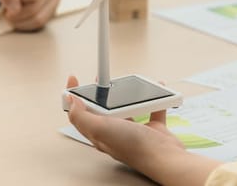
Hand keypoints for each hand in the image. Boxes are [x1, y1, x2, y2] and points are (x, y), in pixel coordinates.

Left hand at [0, 0, 60, 30]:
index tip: (9, 0)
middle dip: (18, 13)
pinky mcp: (53, 11)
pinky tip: (19, 20)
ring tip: (12, 17)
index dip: (18, 0)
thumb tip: (14, 9)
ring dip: (21, 21)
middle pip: (35, 7)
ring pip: (39, 18)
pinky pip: (40, 23)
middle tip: (7, 13)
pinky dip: (26, 25)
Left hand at [65, 76, 219, 185]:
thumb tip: (71, 101)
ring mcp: (133, 130)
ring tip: (126, 83)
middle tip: (99, 79)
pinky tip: (155, 90)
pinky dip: (154, 99)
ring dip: (127, 95)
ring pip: (126, 108)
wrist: (164, 158)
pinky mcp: (151, 128)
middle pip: (102, 109)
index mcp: (99, 132)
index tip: (74, 80)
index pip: (80, 113)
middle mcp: (114, 132)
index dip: (74, 97)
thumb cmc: (133, 147)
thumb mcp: (100, 128)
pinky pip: (151, 109)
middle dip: (99, 92)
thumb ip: (82, 116)